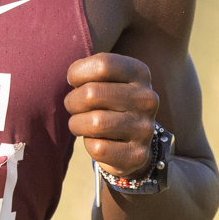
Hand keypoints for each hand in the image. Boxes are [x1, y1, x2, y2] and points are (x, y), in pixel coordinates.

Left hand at [66, 52, 159, 179]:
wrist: (131, 143)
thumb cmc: (107, 102)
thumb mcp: (106, 79)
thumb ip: (91, 69)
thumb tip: (71, 76)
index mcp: (140, 73)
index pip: (102, 65)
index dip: (78, 73)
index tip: (74, 81)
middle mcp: (147, 99)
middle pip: (92, 94)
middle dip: (72, 101)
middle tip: (74, 106)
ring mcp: (145, 128)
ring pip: (93, 123)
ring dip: (77, 124)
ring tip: (80, 123)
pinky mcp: (138, 154)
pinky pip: (98, 148)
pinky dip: (89, 145)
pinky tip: (96, 141)